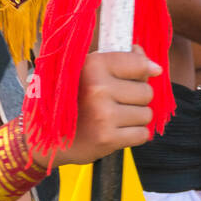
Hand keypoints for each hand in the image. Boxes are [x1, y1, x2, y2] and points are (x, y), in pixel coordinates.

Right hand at [54, 46, 161, 164]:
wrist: (46, 138)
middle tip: (116, 102)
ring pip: (146, 114)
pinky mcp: (108, 139)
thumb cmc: (71, 100)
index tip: (142, 74)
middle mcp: (98, 88)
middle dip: (137, 98)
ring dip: (135, 118)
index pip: (139, 63)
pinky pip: (142, 134)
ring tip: (114, 118)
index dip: (143, 69)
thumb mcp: (87, 72)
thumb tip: (154, 66)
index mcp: (92, 66)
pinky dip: (133, 135)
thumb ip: (120, 62)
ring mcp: (103, 115)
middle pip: (146, 91)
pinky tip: (115, 131)